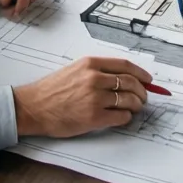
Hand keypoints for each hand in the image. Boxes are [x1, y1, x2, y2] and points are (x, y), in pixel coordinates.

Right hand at [13, 56, 151, 137]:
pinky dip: (126, 117)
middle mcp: (95, 78)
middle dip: (142, 91)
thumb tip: (123, 77)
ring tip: (135, 108)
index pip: (125, 66)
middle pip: (130, 82)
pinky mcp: (93, 117)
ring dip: (136, 105)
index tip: (148, 80)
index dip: (141, 73)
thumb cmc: (52, 89)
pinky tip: (123, 117)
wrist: (33, 107)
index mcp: (91, 64)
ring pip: (128, 100)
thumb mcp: (75, 69)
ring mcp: (95, 98)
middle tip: (144, 97)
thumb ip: (98, 71)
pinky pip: (120, 117)